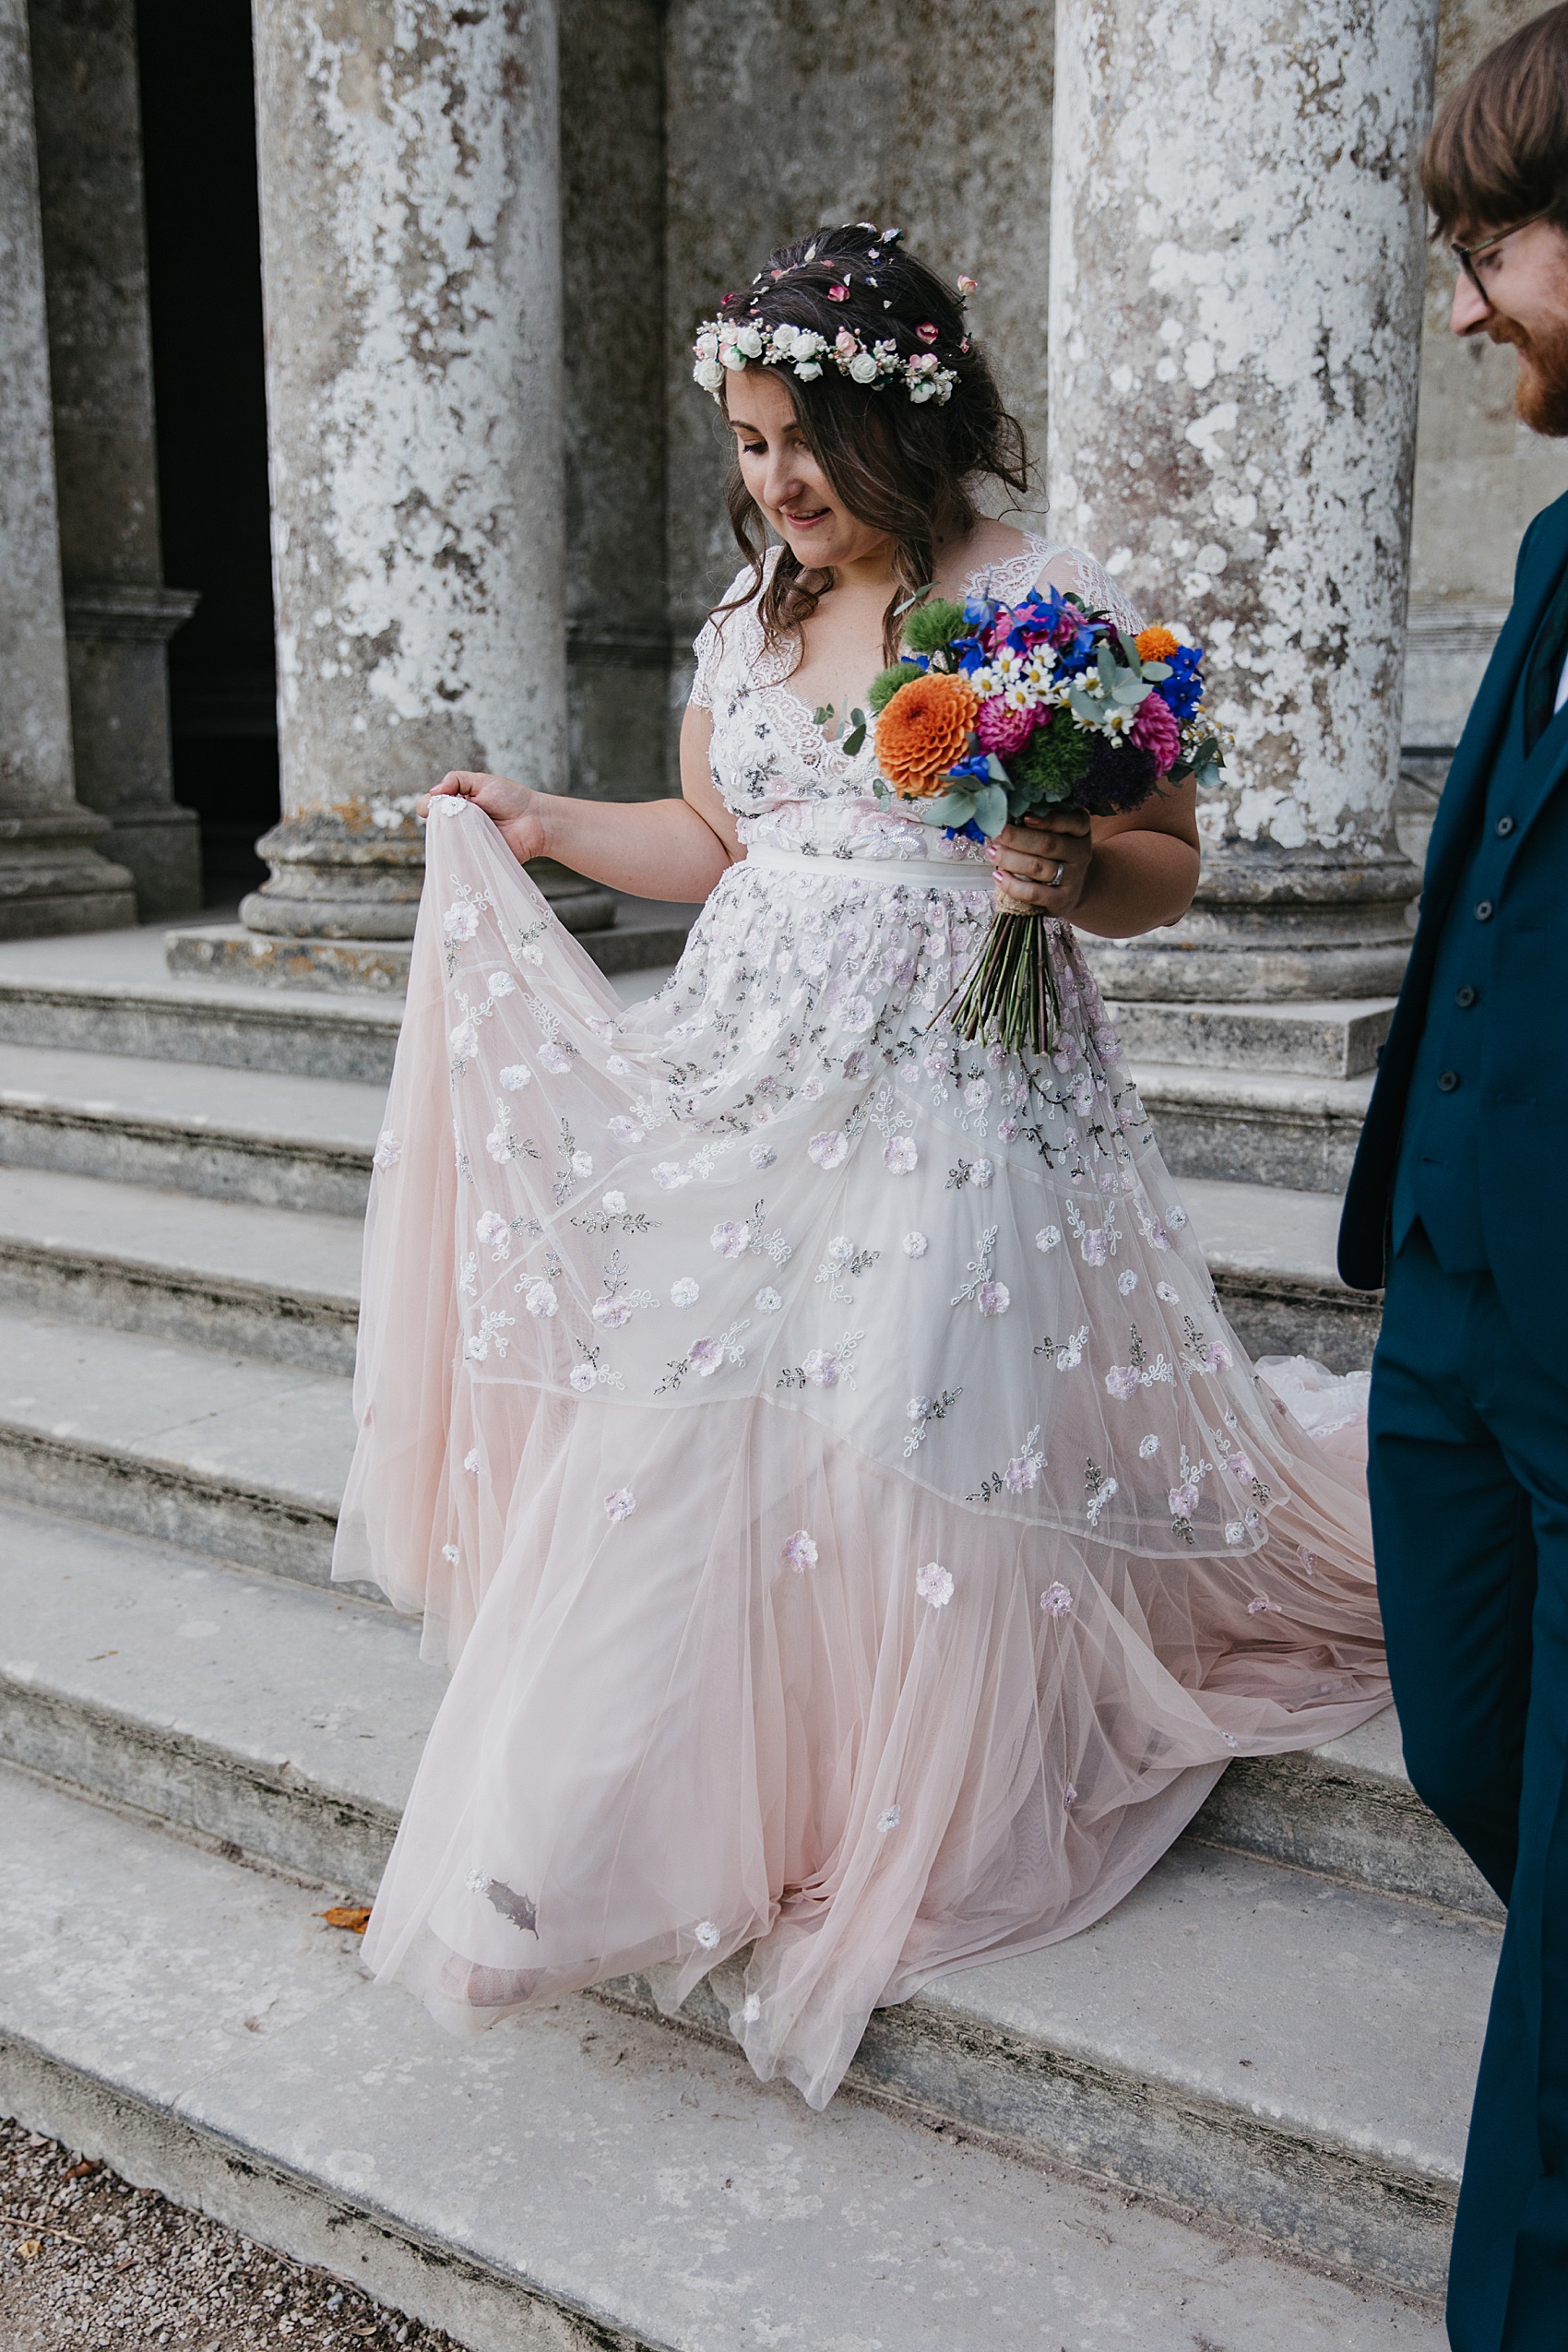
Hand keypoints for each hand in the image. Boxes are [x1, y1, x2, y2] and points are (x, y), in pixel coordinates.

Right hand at [420, 771, 547, 867]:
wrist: (535, 821)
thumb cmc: (511, 798)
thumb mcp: (481, 780)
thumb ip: (455, 780)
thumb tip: (432, 792)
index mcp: (455, 804)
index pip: (428, 806)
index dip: (428, 805)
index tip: (438, 803)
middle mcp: (456, 824)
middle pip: (432, 827)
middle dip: (437, 823)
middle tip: (454, 818)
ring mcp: (464, 843)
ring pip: (442, 846)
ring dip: (447, 840)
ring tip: (464, 832)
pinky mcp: (475, 860)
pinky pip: (459, 862)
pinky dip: (457, 858)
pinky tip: (465, 850)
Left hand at [987, 804, 1092, 916]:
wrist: (1069, 888)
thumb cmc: (1053, 855)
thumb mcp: (1055, 834)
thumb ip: (1036, 825)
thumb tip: (1003, 816)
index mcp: (1080, 831)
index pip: (1071, 821)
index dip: (1048, 819)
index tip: (1025, 817)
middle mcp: (1080, 853)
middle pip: (1048, 844)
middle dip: (1017, 838)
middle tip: (997, 834)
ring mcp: (1073, 878)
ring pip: (1039, 867)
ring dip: (1011, 859)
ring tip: (992, 853)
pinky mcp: (1062, 900)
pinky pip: (1034, 893)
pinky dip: (1013, 885)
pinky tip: (998, 876)